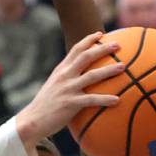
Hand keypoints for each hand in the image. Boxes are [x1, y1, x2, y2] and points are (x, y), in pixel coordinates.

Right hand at [16, 31, 123, 145]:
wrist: (32, 121)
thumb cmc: (45, 106)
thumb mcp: (53, 87)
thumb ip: (66, 80)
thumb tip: (80, 79)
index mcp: (61, 70)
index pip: (76, 50)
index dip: (89, 40)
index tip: (101, 34)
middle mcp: (64, 76)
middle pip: (86, 57)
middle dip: (103, 49)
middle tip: (118, 45)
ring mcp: (67, 89)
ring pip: (92, 76)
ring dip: (109, 70)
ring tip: (123, 67)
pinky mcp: (70, 103)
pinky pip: (92, 100)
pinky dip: (105, 99)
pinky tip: (117, 100)